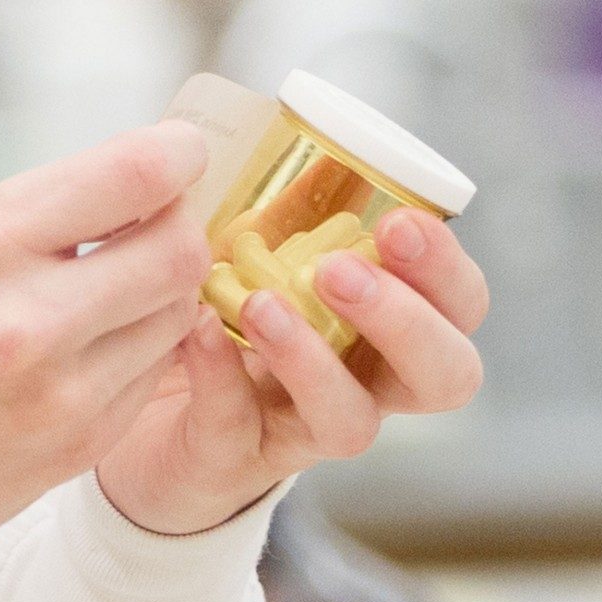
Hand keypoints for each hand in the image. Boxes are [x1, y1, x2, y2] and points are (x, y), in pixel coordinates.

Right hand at [0, 122, 210, 541]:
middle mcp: (30, 318)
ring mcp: (63, 390)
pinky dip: (139, 346)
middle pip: (180, 249)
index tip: (182, 153)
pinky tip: (94, 345)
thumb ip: (40, 208)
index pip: (135, 175)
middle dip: (180, 225)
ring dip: (161, 290)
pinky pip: (152, 372)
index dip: (179, 153)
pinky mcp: (83, 442)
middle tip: (156, 224)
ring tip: (114, 290)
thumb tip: (137, 179)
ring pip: (177, 313)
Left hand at [97, 207, 488, 534]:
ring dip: (312, 358)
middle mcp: (365, 386)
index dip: (447, 271)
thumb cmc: (221, 318)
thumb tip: (298, 140)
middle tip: (341, 270)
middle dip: (405, 320)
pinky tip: (196, 330)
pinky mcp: (233, 460)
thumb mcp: (259, 256)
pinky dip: (219, 377)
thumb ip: (288, 211)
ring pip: (350, 422)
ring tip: (260, 304)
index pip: (460, 307)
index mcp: (387, 329)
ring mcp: (302, 431)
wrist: (140, 409)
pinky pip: (238, 430)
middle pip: (442, 377)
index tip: (400, 223)